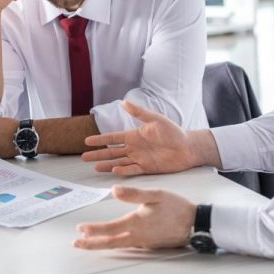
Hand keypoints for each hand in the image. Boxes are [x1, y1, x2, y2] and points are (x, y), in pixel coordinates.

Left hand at [74, 185, 195, 249]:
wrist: (195, 224)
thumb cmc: (176, 207)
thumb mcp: (155, 194)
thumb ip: (133, 193)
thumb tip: (114, 190)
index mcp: (137, 223)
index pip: (110, 229)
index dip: (94, 230)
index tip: (80, 229)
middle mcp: (138, 237)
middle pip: (110, 243)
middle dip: (91, 244)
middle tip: (76, 243)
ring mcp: (143, 242)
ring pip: (118, 245)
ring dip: (101, 244)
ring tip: (88, 242)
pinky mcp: (149, 244)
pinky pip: (128, 245)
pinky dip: (115, 243)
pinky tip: (110, 240)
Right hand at [80, 100, 196, 175]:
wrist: (189, 147)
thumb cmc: (174, 132)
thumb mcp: (156, 119)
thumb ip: (139, 113)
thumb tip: (124, 102)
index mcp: (134, 135)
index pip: (113, 138)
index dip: (100, 139)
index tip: (87, 141)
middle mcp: (134, 148)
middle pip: (112, 151)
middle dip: (98, 154)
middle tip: (84, 157)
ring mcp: (140, 159)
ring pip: (119, 162)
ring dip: (107, 164)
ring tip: (95, 167)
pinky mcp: (147, 169)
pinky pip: (132, 170)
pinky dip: (123, 171)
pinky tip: (114, 171)